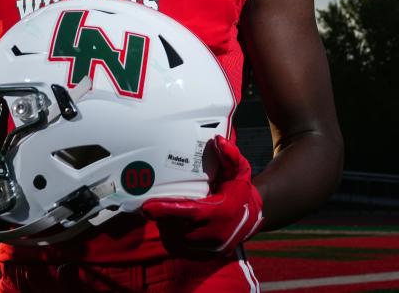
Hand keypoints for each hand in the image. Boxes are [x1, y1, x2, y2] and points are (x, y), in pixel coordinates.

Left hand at [142, 135, 263, 254]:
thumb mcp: (239, 171)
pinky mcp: (204, 256)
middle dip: (162, 217)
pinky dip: (170, 236)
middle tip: (150, 204)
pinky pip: (179, 249)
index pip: (191, 213)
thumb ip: (230, 156)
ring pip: (176, 240)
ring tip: (158, 212)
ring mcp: (210, 249)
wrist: (250, 217)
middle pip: (179, 228)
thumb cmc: (239, 191)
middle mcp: (216, 234)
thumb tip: (218, 141)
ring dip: (165, 227)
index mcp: (223, 212)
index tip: (148, 206)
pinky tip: (167, 224)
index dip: (168, 210)